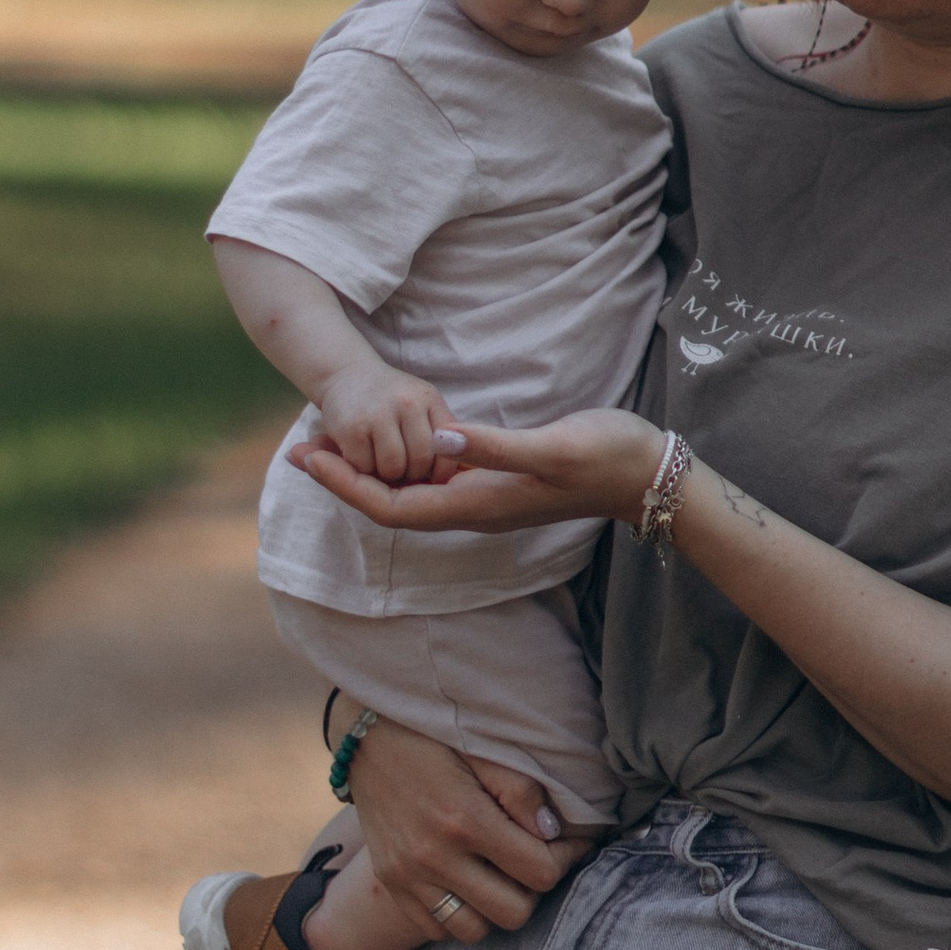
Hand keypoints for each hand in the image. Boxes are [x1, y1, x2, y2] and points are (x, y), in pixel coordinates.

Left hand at [294, 408, 662, 536]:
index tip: (308, 459)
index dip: (345, 485)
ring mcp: (485, 498)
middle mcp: (474, 508)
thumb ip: (493, 447)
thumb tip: (437, 441)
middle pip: (390, 505)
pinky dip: (402, 463)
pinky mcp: (497, 482)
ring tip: (334, 441)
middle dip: (343, 479)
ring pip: (409, 493)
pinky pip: (433, 481)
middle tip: (302, 447)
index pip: (392, 507)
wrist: (648, 477)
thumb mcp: (551, 448)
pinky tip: (393, 441)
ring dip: (368, 472)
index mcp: (478, 504)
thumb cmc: (605, 458)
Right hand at [312, 354, 467, 487]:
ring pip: (393, 468)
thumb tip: (451, 477)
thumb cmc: (389, 400)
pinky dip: (362, 470)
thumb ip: (438, 434)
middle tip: (401, 471)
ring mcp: (378, 414)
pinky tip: (360, 458)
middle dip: (411, 474)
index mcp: (429, 399)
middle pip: (421, 461)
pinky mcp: (351, 428)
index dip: (440, 472)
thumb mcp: (421, 405)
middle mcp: (407, 403)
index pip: (448, 449)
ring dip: (386, 475)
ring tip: (381, 465)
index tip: (430, 478)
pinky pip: (365, 467)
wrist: (345, 375)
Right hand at [343, 714, 583, 942]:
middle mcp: (434, 857)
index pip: (540, 871)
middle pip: (513, 913)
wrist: (367, 734)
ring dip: (496, 908)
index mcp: (464, 819)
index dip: (568, 857)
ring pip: (474, 931)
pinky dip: (460, 914)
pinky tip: (468, 882)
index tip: (573, 840)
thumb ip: (522, 792)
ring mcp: (408, 876)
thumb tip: (554, 834)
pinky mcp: (391, 884)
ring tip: (502, 875)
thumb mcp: (483, 751)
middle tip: (537, 858)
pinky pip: (436, 930)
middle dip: (536, 889)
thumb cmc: (434, 738)